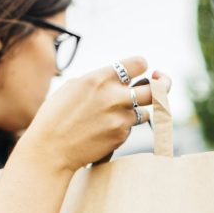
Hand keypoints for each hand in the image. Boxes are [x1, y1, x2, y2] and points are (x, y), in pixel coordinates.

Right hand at [14, 56, 162, 173]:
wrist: (51, 149)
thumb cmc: (56, 116)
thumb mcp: (73, 87)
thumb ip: (98, 80)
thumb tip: (118, 78)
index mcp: (99, 78)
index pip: (139, 64)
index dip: (142, 66)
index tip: (144, 70)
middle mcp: (113, 96)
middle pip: (155, 89)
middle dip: (162, 85)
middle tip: (161, 84)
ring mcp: (120, 118)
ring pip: (145, 111)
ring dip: (138, 110)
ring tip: (118, 113)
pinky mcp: (121, 136)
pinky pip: (131, 128)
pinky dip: (124, 127)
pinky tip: (105, 129)